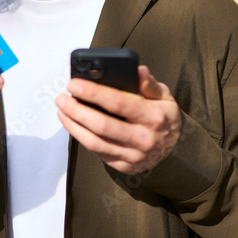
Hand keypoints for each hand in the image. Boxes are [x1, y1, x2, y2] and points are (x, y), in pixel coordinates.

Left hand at [55, 66, 181, 174]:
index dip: (93, 92)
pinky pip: (97, 152)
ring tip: (62, 110)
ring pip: (95, 142)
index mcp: (153, 116)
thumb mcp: (165, 97)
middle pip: (102, 125)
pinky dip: (81, 138)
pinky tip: (73, 124)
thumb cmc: (163, 117)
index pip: (118, 103)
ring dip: (73, 125)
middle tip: (62, 97)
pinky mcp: (124, 167)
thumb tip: (138, 70)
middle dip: (76, 110)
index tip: (74, 84)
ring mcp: (133, 156)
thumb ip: (150, 84)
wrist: (175, 151)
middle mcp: (143, 138)